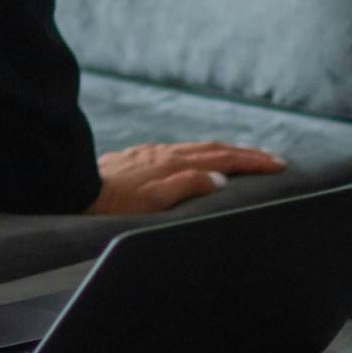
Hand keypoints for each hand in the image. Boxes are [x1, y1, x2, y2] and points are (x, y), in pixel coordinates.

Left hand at [84, 140, 288, 215]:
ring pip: (195, 148)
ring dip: (224, 150)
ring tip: (243, 156)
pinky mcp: (136, 157)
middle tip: (272, 159)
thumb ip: (187, 186)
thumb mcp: (152, 202)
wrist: (73, 191)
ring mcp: (150, 153)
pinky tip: (196, 158)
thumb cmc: (111, 204)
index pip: (222, 159)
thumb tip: (221, 180)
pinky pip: (177, 150)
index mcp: (173, 164)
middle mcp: (164, 154)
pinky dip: (198, 153)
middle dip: (246, 153)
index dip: (252, 162)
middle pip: (213, 149)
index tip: (278, 165)